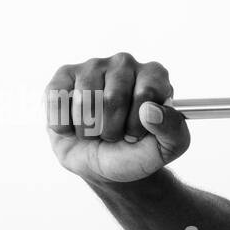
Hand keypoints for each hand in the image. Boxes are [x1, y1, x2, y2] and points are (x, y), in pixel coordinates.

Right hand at [45, 53, 190, 183]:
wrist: (104, 165)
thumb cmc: (136, 152)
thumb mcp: (167, 149)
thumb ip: (173, 131)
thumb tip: (151, 111)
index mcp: (155, 76)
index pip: (145, 94)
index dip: (137, 124)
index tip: (136, 135)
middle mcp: (125, 64)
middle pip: (112, 99)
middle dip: (111, 130)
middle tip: (115, 135)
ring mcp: (93, 66)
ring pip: (84, 101)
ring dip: (88, 130)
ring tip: (96, 130)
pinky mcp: (64, 76)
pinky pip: (57, 100)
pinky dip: (64, 125)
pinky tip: (74, 125)